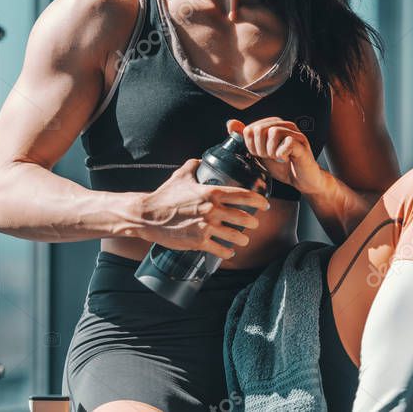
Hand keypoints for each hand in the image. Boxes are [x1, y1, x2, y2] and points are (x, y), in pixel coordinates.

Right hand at [136, 158, 270, 260]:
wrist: (147, 216)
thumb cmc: (164, 195)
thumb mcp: (180, 176)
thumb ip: (193, 165)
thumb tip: (200, 160)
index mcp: (211, 192)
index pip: (243, 195)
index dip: (258, 200)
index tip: (265, 204)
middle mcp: (212, 210)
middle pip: (243, 218)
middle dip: (252, 222)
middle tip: (253, 223)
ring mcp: (206, 227)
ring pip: (235, 236)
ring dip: (242, 239)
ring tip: (243, 239)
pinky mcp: (199, 242)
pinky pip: (221, 250)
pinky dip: (227, 252)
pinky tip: (229, 251)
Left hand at [225, 117, 326, 194]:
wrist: (301, 180)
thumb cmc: (281, 166)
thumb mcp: (259, 153)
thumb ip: (245, 138)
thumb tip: (231, 123)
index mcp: (272, 125)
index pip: (250, 129)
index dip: (251, 146)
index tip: (261, 155)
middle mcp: (283, 124)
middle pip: (259, 129)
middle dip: (260, 149)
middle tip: (269, 157)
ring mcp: (294, 132)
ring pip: (273, 133)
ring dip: (271, 151)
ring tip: (277, 158)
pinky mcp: (302, 142)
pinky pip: (286, 143)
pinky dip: (282, 154)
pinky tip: (286, 159)